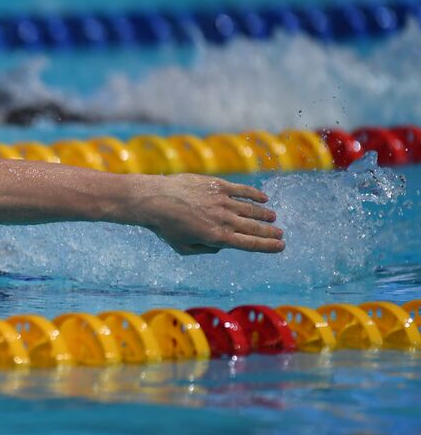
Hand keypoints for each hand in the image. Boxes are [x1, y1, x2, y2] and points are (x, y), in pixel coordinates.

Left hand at [135, 174, 284, 255]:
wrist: (153, 200)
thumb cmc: (165, 227)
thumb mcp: (183, 248)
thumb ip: (205, 249)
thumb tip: (222, 245)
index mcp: (217, 238)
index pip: (250, 244)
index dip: (268, 246)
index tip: (280, 246)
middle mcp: (224, 220)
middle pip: (254, 227)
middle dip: (270, 232)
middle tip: (281, 234)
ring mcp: (222, 201)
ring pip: (251, 209)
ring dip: (264, 214)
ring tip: (272, 217)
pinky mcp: (217, 185)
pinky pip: (242, 190)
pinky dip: (255, 195)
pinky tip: (263, 198)